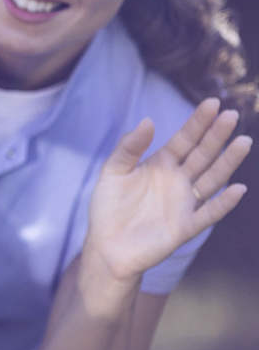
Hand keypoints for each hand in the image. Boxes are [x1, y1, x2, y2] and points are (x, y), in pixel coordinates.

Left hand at [85, 98, 250, 284]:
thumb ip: (128, 148)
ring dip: (227, 162)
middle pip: (202, 154)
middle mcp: (177, 180)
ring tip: (243, 142)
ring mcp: (184, 203)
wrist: (106, 246)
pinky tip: (238, 189)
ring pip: (211, 179)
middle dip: (216, 135)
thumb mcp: (113, 171)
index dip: (198, 122)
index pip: (184, 139)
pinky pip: (208, 213)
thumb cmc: (108, 207)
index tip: (212, 103)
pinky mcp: (185, 227)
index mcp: (160, 164)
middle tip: (231, 115)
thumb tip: (149, 121)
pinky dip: (223, 203)